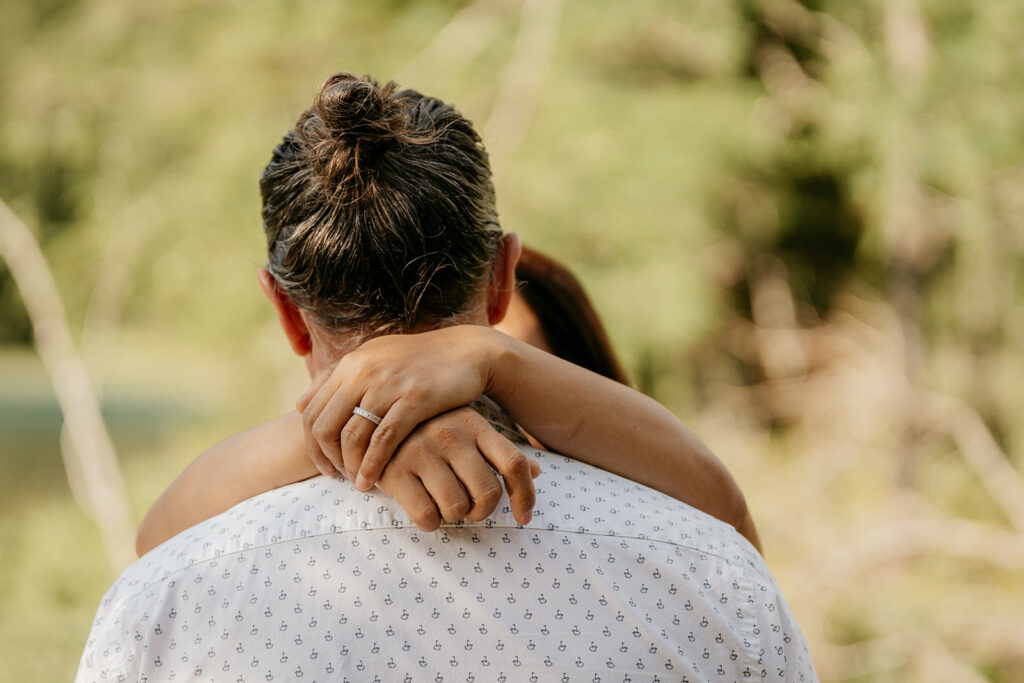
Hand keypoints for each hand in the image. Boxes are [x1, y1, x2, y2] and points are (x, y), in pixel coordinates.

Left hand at [297, 326, 501, 488]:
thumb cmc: (420, 361)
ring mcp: (388, 385)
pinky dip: (374, 465)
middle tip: (337, 478)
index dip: (311, 444)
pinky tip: (374, 482)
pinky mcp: (414, 399)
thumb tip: (300, 404)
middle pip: (325, 426)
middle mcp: (363, 371)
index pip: (310, 410)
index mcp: (350, 363)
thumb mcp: (374, 360)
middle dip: (327, 458)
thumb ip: (337, 380)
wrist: (468, 352)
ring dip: (350, 467)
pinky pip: (383, 439)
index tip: (324, 465)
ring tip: (358, 484)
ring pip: (352, 435)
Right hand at [374, 407, 538, 528]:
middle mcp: (451, 435)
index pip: (514, 463)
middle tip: (470, 510)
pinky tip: (423, 510)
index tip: (524, 517)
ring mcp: (422, 451)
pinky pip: (426, 516)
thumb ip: (499, 451)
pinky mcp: (395, 471)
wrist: (370, 418)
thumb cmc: (428, 429)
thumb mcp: (467, 429)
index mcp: (474, 424)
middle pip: (488, 493)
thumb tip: (538, 472)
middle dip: (483, 512)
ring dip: (454, 517)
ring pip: (458, 509)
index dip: (526, 496)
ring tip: (443, 505)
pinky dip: (430, 523)